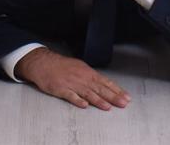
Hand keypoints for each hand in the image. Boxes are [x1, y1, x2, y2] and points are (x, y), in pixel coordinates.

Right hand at [16, 48, 130, 109]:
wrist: (43, 63)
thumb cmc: (62, 66)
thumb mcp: (80, 67)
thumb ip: (91, 77)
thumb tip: (104, 85)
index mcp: (87, 72)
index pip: (105, 82)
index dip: (116, 90)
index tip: (126, 97)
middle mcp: (82, 78)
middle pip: (100, 88)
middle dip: (113, 97)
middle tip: (123, 103)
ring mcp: (71, 83)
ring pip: (87, 93)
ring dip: (98, 100)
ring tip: (107, 107)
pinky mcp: (60, 89)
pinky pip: (70, 96)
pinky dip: (77, 100)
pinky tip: (84, 105)